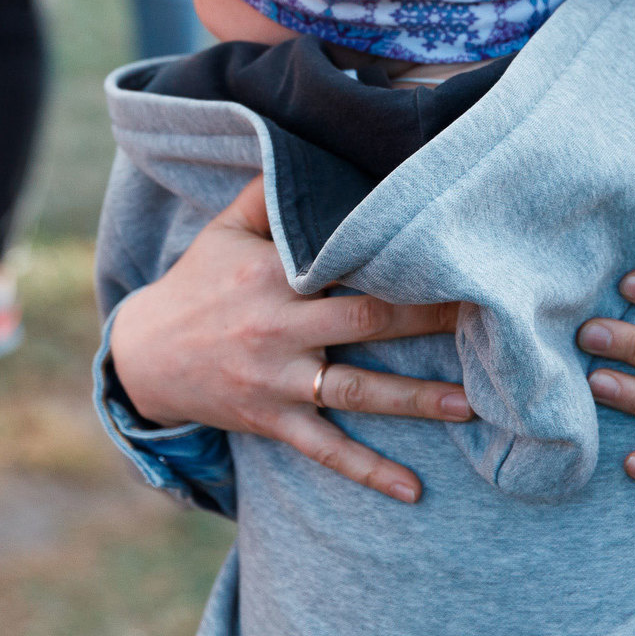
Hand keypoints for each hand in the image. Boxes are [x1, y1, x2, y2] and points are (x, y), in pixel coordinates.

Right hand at [107, 176, 472, 503]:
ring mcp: (276, 378)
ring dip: (416, 400)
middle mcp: (278, 326)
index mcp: (272, 272)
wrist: (143, 356)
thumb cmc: (196, 284)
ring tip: (472, 406)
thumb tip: (313, 145)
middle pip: (368, 321)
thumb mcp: (223, 231)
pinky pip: (326, 449)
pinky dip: (367, 470)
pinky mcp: (272, 420)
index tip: (455, 253)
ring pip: (357, 390)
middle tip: (491, 320)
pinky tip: (411, 490)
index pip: (347, 260)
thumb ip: (268, 193)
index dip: (400, 258)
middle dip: (429, 319)